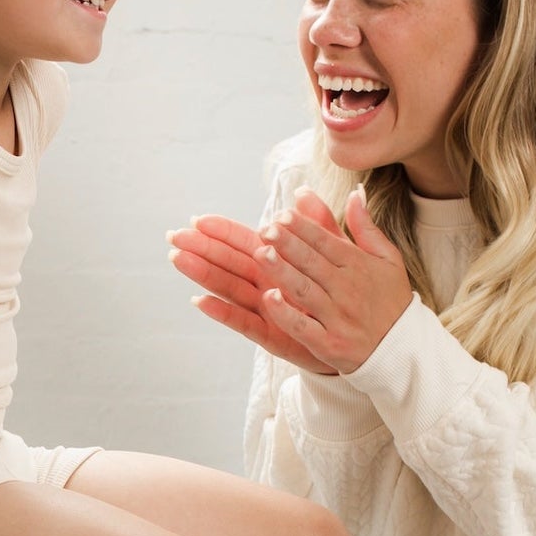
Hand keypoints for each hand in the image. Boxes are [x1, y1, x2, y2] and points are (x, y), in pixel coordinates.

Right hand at [169, 201, 337, 373]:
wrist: (361, 342)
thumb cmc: (340, 296)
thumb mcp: (334, 255)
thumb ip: (318, 226)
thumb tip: (302, 192)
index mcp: (277, 263)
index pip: (243, 242)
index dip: (221, 230)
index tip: (197, 219)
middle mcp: (265, 284)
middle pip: (228, 262)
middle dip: (201, 248)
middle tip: (174, 236)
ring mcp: (265, 310)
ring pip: (228, 287)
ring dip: (202, 273)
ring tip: (179, 259)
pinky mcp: (271, 335)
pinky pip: (243, 322)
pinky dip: (222, 312)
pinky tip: (200, 301)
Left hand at [256, 185, 411, 372]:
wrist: (404, 350)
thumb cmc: (390, 300)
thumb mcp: (387, 260)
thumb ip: (366, 227)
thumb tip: (355, 193)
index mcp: (359, 267)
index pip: (326, 242)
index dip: (304, 228)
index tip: (282, 213)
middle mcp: (347, 290)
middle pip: (313, 263)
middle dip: (288, 244)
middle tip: (266, 228)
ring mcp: (338, 318)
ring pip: (305, 291)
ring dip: (282, 272)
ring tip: (260, 253)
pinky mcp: (329, 344)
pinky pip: (304, 327)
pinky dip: (287, 314)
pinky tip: (269, 298)